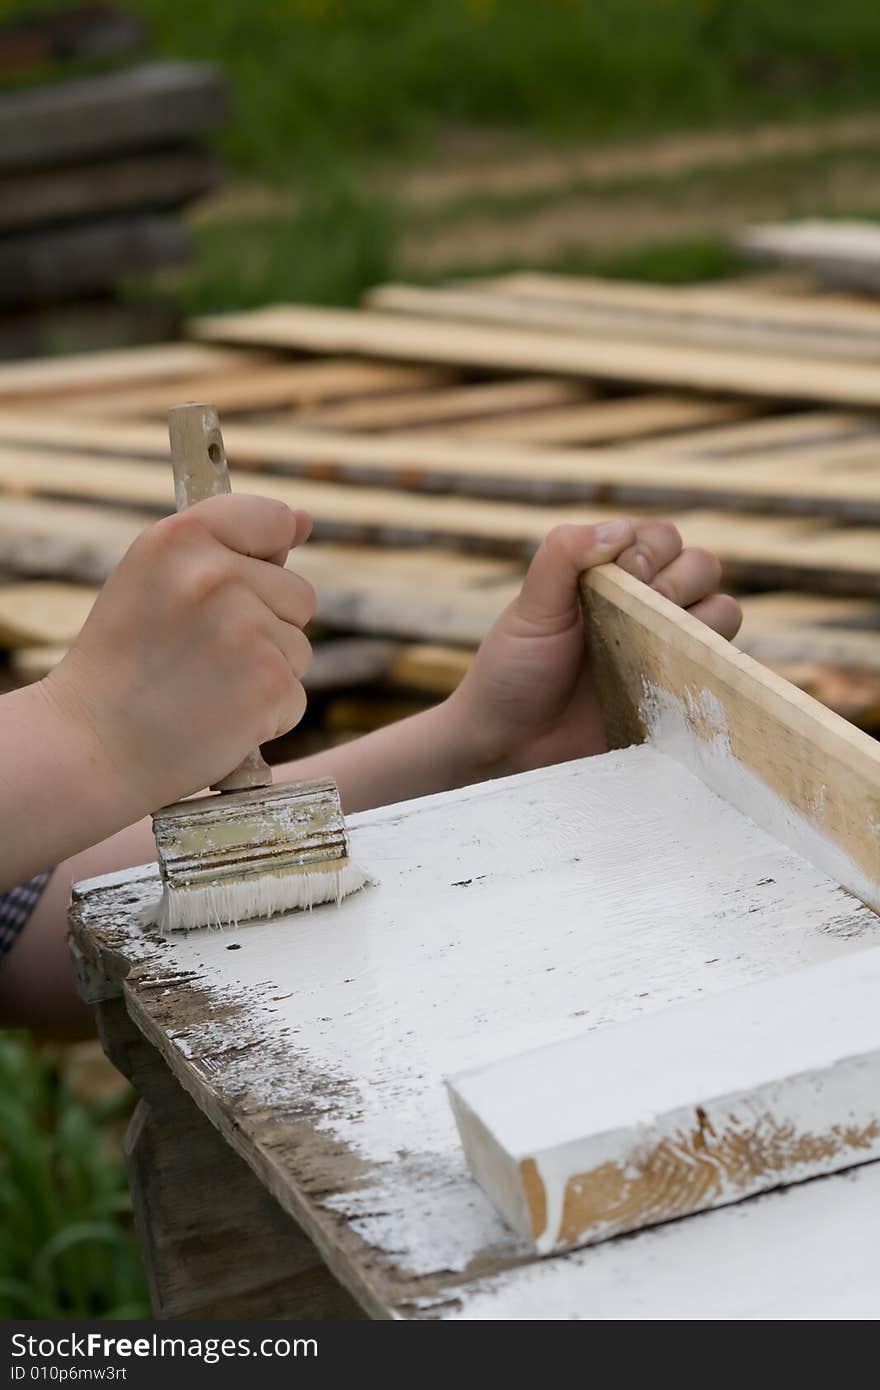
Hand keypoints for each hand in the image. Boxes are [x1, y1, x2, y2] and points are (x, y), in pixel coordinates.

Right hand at [42, 494, 316, 814]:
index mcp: (180, 538)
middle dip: (265, 627)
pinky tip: (215, 719)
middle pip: (298, 594)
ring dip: (265, 673)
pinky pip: (295, 696)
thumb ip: (224, 546)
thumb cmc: (122, 665)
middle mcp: (216, 575)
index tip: (235, 589)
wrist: (91, 746)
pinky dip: (265, 717)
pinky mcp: (269, 684)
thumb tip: (303, 521)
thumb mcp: (152, 581)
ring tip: (203, 689)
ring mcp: (247, 629)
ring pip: (299, 649)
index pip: (270, 519)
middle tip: (199, 657)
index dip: (265, 556)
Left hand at [447, 518, 741, 777]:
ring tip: (654, 644)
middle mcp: (649, 606)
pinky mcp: (678, 695)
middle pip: (703, 567)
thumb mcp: (532, 607)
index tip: (622, 575)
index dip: (652, 550)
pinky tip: (669, 676)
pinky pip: (720, 671)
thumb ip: (563, 556)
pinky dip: (708, 665)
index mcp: (616, 576)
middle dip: (680, 579)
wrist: (510, 743)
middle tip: (639, 609)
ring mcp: (667, 650)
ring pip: (723, 612)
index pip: (664, 539)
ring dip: (701, 619)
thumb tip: (618, 529)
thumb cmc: (514, 670)